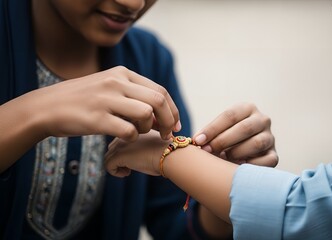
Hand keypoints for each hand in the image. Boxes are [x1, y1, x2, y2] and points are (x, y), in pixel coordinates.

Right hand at [22, 66, 179, 140]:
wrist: (45, 107)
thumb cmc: (82, 101)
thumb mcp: (108, 88)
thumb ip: (134, 97)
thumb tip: (160, 116)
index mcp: (122, 73)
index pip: (160, 90)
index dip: (173, 110)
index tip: (174, 125)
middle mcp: (116, 82)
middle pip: (158, 100)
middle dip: (169, 120)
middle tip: (166, 134)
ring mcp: (105, 99)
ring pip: (146, 113)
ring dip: (148, 128)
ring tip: (138, 133)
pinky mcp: (96, 118)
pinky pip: (128, 131)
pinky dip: (132, 138)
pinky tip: (123, 138)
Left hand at [104, 131, 167, 176]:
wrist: (170, 153)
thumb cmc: (167, 150)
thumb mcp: (155, 142)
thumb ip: (145, 143)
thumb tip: (143, 155)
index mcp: (134, 127)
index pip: (122, 139)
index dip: (126, 150)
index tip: (137, 157)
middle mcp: (125, 133)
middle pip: (113, 147)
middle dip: (120, 157)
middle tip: (132, 166)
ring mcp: (120, 143)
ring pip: (109, 156)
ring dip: (117, 165)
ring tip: (129, 170)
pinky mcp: (118, 154)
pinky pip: (108, 165)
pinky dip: (115, 172)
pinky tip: (127, 173)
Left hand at [193, 102, 277, 166]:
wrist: (243, 156)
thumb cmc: (226, 141)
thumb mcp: (219, 132)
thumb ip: (210, 135)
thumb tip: (197, 141)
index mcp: (247, 109)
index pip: (230, 116)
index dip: (213, 129)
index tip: (198, 140)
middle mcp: (262, 120)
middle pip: (245, 128)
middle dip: (223, 140)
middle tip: (207, 151)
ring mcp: (270, 138)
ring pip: (257, 143)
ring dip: (237, 152)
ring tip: (224, 158)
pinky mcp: (274, 156)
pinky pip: (266, 161)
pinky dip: (250, 165)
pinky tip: (237, 167)